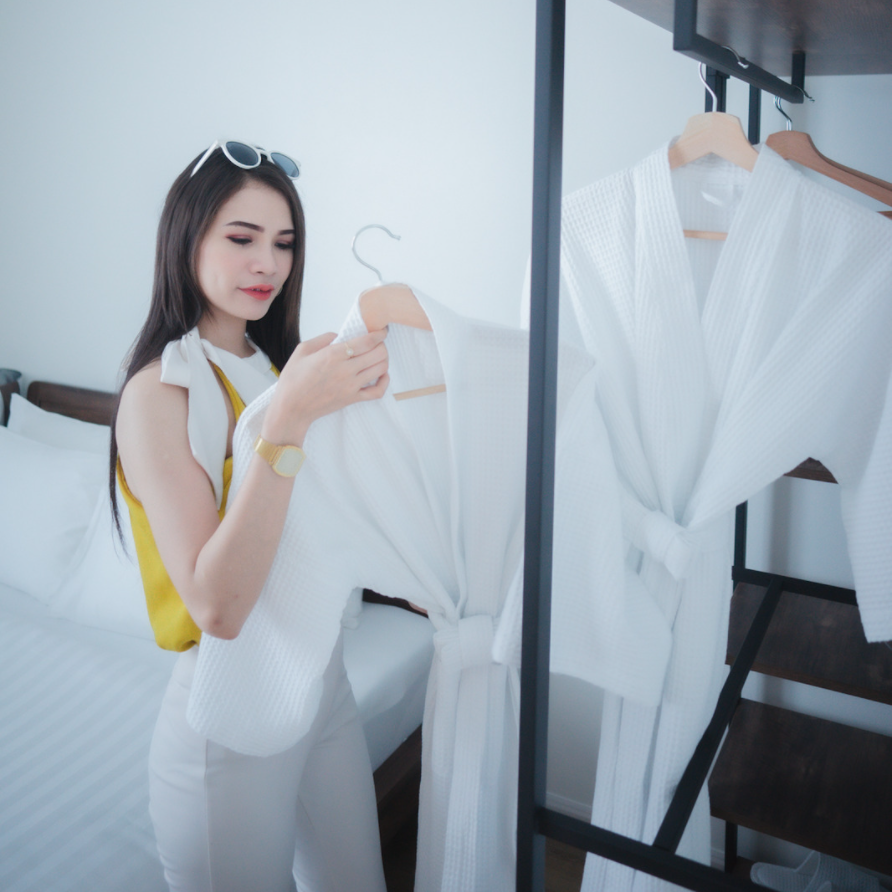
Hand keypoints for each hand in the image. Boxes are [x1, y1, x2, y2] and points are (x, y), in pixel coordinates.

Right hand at [263, 330, 389, 444]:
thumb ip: (323, 338)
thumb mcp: (302, 350)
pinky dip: (384, 382)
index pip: (366, 342)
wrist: (291, 408)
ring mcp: (351, 386)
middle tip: (377, 344)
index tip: (381, 331)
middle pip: (378, 354)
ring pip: (381, 369)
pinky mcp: (353, 399)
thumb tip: (339, 335)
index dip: (379, 334)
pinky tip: (382, 375)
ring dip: (383, 360)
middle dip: (382, 345)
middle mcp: (346, 369)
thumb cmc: (293, 380)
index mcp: (333, 355)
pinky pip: (378, 391)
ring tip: (377, 357)